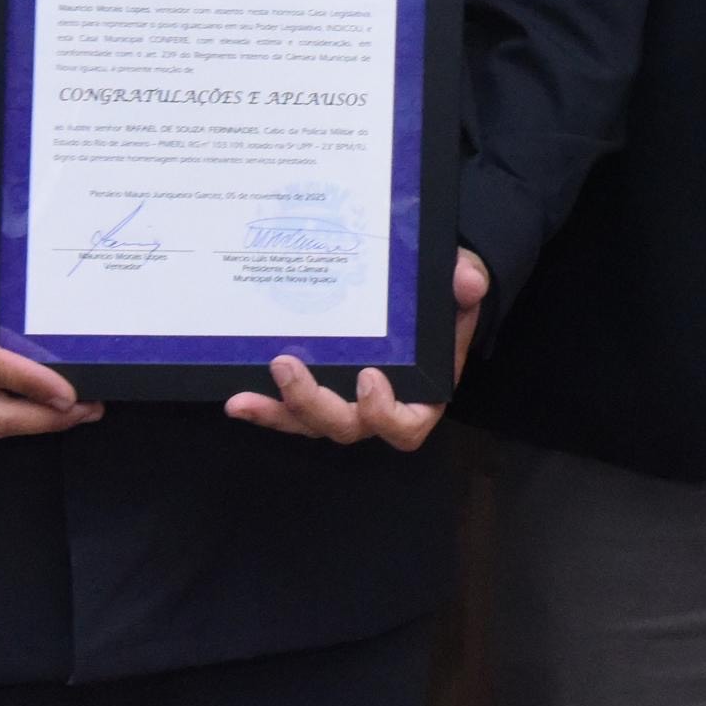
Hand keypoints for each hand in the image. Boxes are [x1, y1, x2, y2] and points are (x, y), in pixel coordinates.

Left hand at [223, 248, 488, 450]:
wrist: (423, 289)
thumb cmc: (444, 294)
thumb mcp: (463, 279)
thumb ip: (466, 280)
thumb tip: (468, 279)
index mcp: (421, 394)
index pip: (405, 426)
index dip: (383, 414)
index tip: (369, 377)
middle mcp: (379, 408)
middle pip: (346, 426)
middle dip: (313, 404)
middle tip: (287, 366)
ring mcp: (343, 403)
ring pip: (310, 423)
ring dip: (278, 413)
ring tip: (244, 398)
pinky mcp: (317, 392)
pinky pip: (290, 411)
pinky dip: (265, 408)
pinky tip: (237, 398)